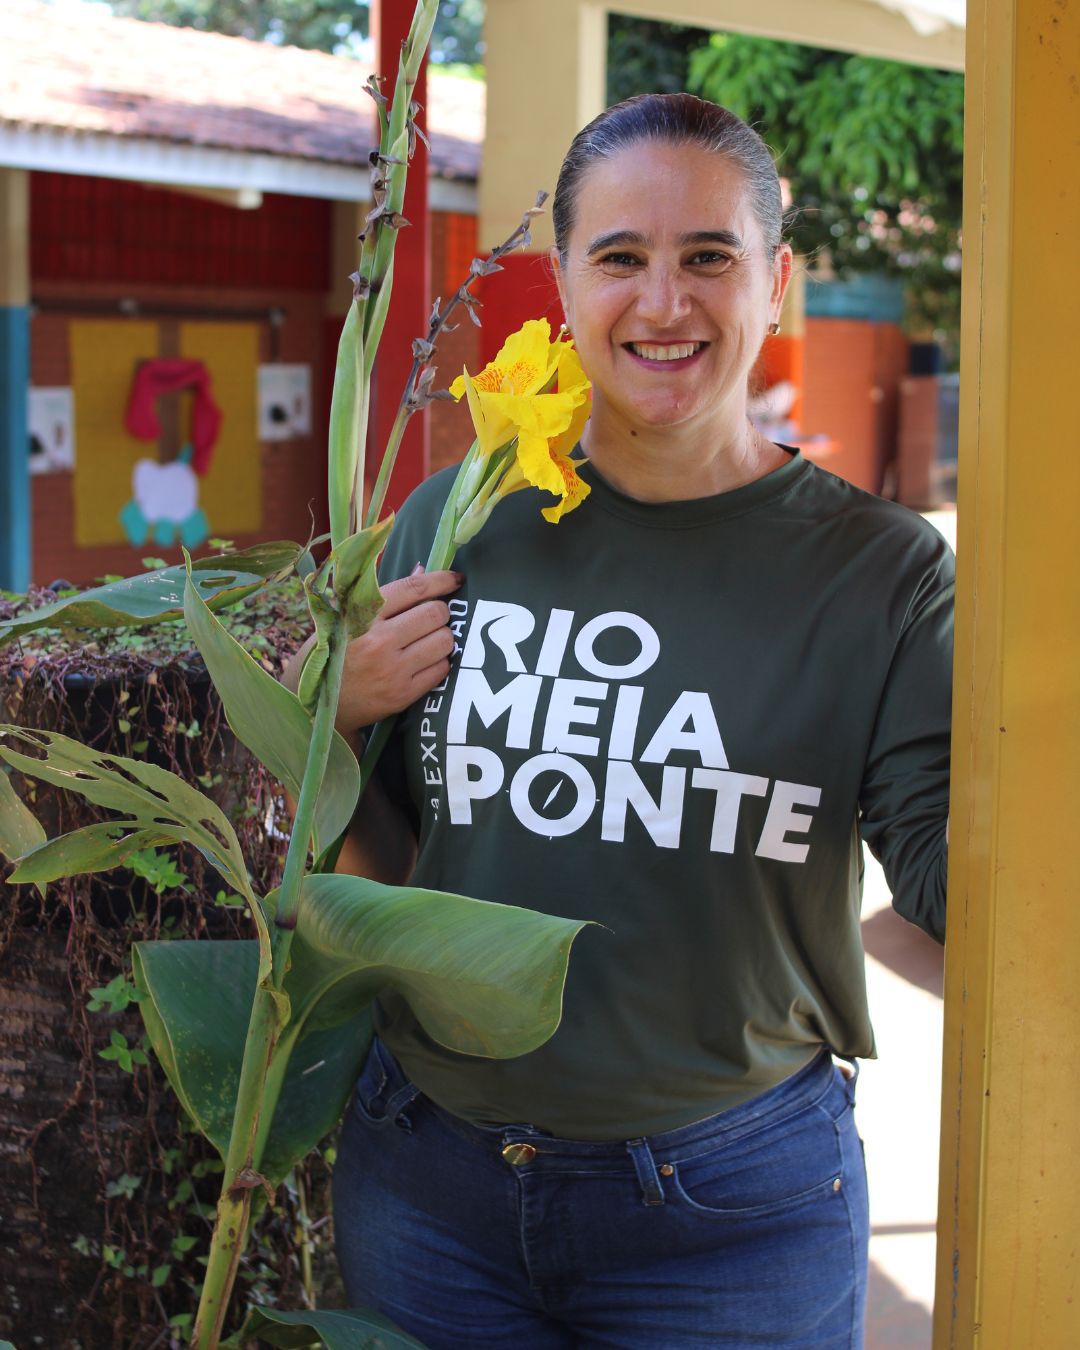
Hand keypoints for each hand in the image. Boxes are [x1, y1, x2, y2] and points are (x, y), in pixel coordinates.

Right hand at [281, 567, 462, 736]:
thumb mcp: (344, 617)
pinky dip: (439, 662)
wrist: (314, 703)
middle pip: (435, 614)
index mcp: (362, 614)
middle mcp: (379, 640)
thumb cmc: (332, 652)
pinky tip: (425, 661)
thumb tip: (422, 570)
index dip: (441, 580)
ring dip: (443, 637)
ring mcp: (392, 669)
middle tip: (433, 617)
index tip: (454, 579)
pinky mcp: (402, 694)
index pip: (413, 588)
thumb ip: (384, 596)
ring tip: (429, 640)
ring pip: (444, 641)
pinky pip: (441, 669)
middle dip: (441, 612)